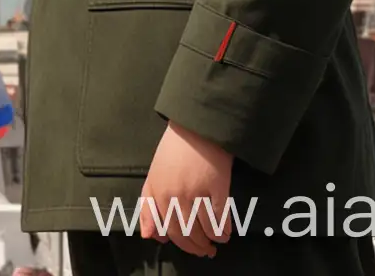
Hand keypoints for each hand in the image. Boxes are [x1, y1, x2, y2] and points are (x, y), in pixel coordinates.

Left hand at [138, 123, 234, 255]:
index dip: (181, 244)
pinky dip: (223, 229)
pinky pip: (220, 218)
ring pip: (203, 229)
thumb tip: (151, 237)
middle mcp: (174, 195)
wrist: (198, 123)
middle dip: (197, 247)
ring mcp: (196, 191)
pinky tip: (226, 232)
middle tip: (206, 251)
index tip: (190, 248)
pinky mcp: (216, 186)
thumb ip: (148, 206)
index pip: (168, 230)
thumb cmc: (175, 148)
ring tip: (217, 241)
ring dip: (211, 240)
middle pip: (186, 233)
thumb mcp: (154, 175)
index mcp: (157, 192)